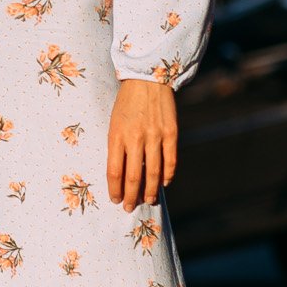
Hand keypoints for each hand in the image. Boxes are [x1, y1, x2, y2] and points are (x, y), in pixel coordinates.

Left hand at [107, 78, 178, 210]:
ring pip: (153, 173)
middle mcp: (136, 138)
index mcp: (116, 135)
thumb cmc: (126, 103)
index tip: (115, 199)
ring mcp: (155, 136)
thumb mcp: (114, 123)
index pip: (114, 171)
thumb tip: (122, 174)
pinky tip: (164, 183)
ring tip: (148, 201)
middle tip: (129, 207)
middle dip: (131, 196)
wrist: (148, 79)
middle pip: (133, 177)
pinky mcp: (171, 133)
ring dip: (150, 191)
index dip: (115, 189)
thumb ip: (117, 147)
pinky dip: (167, 175)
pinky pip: (170, 161)